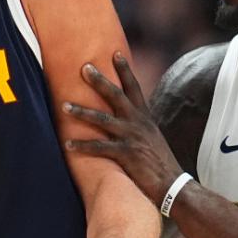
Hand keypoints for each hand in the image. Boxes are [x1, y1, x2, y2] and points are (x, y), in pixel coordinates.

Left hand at [63, 53, 183, 205]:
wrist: (174, 185)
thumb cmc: (159, 162)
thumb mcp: (152, 137)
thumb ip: (138, 125)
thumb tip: (127, 117)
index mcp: (144, 117)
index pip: (134, 87)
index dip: (125, 70)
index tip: (115, 53)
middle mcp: (138, 123)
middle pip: (116, 95)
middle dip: (99, 81)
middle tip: (84, 67)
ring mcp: (132, 138)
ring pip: (103, 119)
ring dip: (82, 112)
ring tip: (64, 106)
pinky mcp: (127, 155)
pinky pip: (100, 148)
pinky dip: (83, 145)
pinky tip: (67, 144)